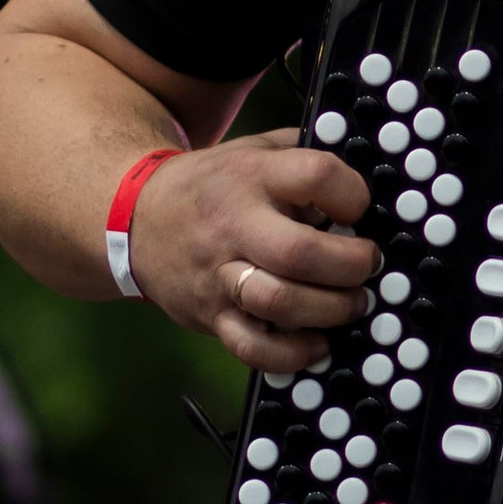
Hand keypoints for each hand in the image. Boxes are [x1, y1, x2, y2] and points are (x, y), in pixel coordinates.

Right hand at [127, 131, 375, 371]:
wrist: (135, 216)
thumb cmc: (215, 184)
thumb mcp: (257, 149)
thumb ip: (306, 151)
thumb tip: (367, 171)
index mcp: (252, 175)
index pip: (316, 176)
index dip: (352, 194)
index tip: (359, 208)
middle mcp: (234, 225)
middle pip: (299, 253)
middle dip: (350, 265)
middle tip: (366, 265)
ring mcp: (219, 275)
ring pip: (278, 302)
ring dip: (329, 309)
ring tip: (350, 302)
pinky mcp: (210, 315)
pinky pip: (251, 347)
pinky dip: (291, 354)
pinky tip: (316, 342)